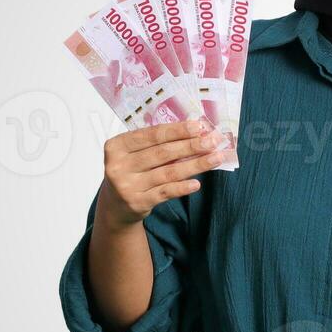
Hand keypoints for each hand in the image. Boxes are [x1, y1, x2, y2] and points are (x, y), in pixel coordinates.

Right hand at [96, 118, 227, 229]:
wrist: (116, 205)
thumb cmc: (131, 171)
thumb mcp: (134, 153)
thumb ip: (156, 143)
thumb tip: (194, 132)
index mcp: (116, 146)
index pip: (151, 135)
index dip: (177, 130)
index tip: (198, 126)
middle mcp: (118, 166)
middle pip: (162, 153)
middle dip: (190, 145)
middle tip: (212, 141)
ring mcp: (127, 186)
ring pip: (168, 172)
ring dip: (195, 165)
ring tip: (215, 158)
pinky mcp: (137, 203)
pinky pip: (165, 192)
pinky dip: (182, 187)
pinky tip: (197, 183)